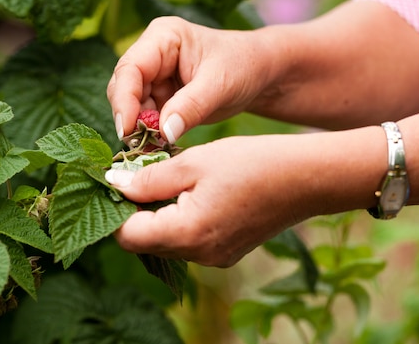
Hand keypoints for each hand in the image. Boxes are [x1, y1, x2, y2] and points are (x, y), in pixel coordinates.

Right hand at [107, 16, 277, 142]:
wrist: (259, 74)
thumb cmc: (243, 67)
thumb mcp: (220, 85)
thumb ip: (190, 107)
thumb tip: (162, 132)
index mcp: (164, 37)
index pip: (131, 67)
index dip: (124, 99)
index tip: (127, 129)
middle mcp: (152, 53)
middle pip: (124, 86)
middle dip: (130, 116)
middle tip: (138, 145)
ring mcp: (155, 75)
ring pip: (132, 105)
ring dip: (140, 128)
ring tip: (153, 147)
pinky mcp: (160, 95)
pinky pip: (146, 117)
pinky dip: (150, 133)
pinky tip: (160, 145)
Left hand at [107, 134, 315, 266]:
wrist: (305, 178)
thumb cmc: (252, 163)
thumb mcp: (194, 161)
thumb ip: (149, 178)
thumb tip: (113, 184)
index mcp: (186, 233)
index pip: (126, 236)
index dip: (114, 209)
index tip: (117, 180)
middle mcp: (198, 255)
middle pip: (145, 242)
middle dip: (136, 210)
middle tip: (141, 173)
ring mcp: (214, 257)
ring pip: (166, 241)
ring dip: (158, 213)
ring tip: (169, 178)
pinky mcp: (226, 252)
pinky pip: (189, 240)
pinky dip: (180, 218)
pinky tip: (193, 191)